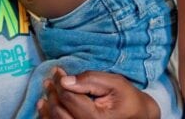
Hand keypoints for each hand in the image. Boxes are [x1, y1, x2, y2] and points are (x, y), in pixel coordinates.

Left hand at [37, 68, 159, 118]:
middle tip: (50, 80)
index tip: (57, 70)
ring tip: (47, 92)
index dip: (60, 81)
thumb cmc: (127, 99)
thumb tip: (65, 79)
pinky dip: (50, 117)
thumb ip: (89, 80)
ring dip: (48, 107)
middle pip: (60, 112)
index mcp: (97, 118)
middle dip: (53, 93)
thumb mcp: (114, 83)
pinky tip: (45, 108)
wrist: (139, 117)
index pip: (70, 98)